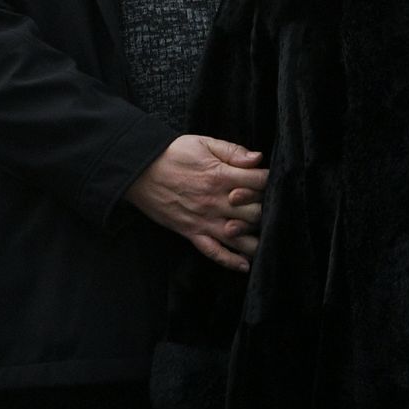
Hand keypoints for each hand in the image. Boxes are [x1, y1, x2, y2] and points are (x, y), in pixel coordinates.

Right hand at [127, 134, 268, 267]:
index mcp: (221, 175)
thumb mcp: (203, 143)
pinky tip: (245, 265)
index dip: (270, 180)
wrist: (138, 170)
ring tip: (264, 238)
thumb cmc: (172, 154)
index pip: (260, 182)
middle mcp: (215, 201)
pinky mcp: (191, 232)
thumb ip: (232, 151)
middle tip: (264, 206)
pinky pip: (214, 252)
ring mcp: (204, 220)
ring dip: (256, 240)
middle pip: (256, 212)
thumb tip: (258, 159)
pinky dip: (230, 261)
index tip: (268, 180)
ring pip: (240, 237)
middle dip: (265, 209)